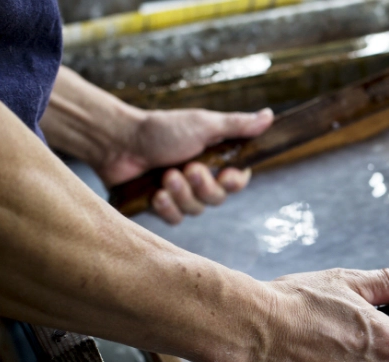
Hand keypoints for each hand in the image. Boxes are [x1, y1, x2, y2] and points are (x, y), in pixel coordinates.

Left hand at [97, 108, 273, 223]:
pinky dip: (166, 208)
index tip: (226, 175)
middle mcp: (200, 179)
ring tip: (165, 176)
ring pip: (196, 210)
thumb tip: (270, 115)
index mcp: (214, 160)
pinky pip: (175, 219)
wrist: (118, 142)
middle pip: (218, 199)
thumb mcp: (203, 125)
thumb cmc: (160, 129)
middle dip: (203, 186)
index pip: (238, 181)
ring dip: (181, 194)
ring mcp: (181, 194)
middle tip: (188, 169)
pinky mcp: (162, 207)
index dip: (235, 182)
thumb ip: (237, 125)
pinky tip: (155, 194)